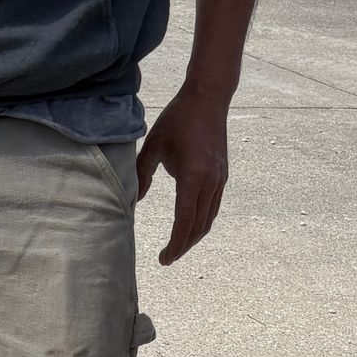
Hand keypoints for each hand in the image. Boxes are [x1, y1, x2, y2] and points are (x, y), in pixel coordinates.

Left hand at [136, 84, 231, 264]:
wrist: (208, 97)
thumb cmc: (179, 118)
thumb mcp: (154, 144)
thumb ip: (142, 174)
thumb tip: (133, 202)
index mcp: (193, 176)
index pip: (184, 221)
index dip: (174, 244)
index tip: (164, 258)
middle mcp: (210, 181)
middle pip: (198, 227)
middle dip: (183, 247)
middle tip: (168, 258)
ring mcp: (219, 179)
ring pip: (208, 220)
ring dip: (193, 237)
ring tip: (178, 246)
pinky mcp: (222, 176)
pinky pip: (213, 208)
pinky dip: (202, 222)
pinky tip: (190, 227)